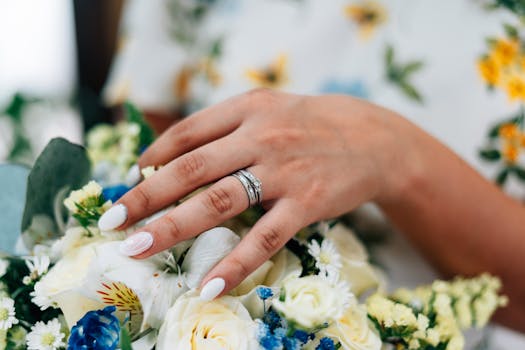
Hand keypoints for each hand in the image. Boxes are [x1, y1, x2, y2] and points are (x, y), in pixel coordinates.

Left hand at [98, 89, 420, 297]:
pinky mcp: (308, 201)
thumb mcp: (267, 110)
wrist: (373, 138)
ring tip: (139, 248)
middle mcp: (262, 135)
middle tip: (113, 221)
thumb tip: (166, 158)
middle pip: (192, 167)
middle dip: (146, 195)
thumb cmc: (310, 126)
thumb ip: (222, 128)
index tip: (130, 181)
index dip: (152, 157)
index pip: (187, 132)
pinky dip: (235, 262)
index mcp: (247, 108)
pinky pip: (265, 236)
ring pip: (219, 201)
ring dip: (174, 227)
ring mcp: (285, 169)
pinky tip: (209, 284)